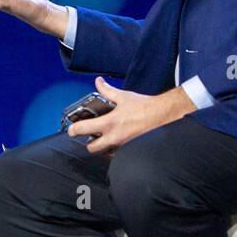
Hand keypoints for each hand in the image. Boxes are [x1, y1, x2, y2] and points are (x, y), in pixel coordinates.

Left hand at [66, 76, 197, 155]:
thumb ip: (107, 90)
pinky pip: (118, 154)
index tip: (72, 129)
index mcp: (109, 123)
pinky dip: (115, 150)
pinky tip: (117, 141)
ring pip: (105, 153)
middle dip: (88, 143)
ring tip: (105, 138)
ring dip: (102, 148)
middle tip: (90, 136)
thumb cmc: (145, 107)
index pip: (83, 130)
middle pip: (91, 148)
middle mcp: (114, 137)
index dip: (73, 130)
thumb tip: (98, 82)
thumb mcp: (123, 96)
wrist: (164, 115)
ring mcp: (123, 146)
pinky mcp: (131, 150)